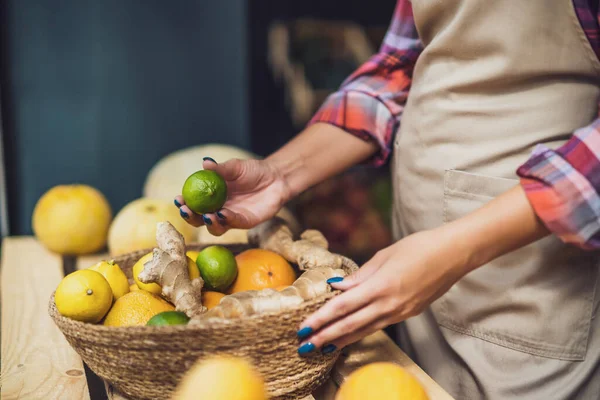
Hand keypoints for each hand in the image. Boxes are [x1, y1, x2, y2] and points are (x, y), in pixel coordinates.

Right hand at [174, 157, 293, 235]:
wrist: (276, 178)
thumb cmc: (253, 171)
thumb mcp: (235, 167)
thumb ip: (220, 168)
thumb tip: (205, 162)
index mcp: (211, 196)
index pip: (193, 202)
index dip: (184, 203)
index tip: (178, 199)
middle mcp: (218, 209)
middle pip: (199, 219)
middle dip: (190, 216)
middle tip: (186, 210)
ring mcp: (231, 217)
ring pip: (214, 227)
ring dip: (208, 223)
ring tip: (206, 215)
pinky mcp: (245, 222)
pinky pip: (233, 223)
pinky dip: (227, 220)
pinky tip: (223, 214)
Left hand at [296, 227, 471, 354]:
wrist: (453, 255)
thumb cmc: (419, 247)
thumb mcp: (385, 255)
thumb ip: (360, 275)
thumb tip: (338, 286)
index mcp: (381, 286)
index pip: (343, 306)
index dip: (322, 319)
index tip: (304, 326)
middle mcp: (389, 304)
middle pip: (350, 325)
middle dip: (325, 336)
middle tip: (305, 345)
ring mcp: (400, 312)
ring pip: (364, 330)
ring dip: (341, 340)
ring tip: (322, 347)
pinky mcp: (408, 314)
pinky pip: (378, 326)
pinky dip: (360, 333)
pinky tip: (349, 336)